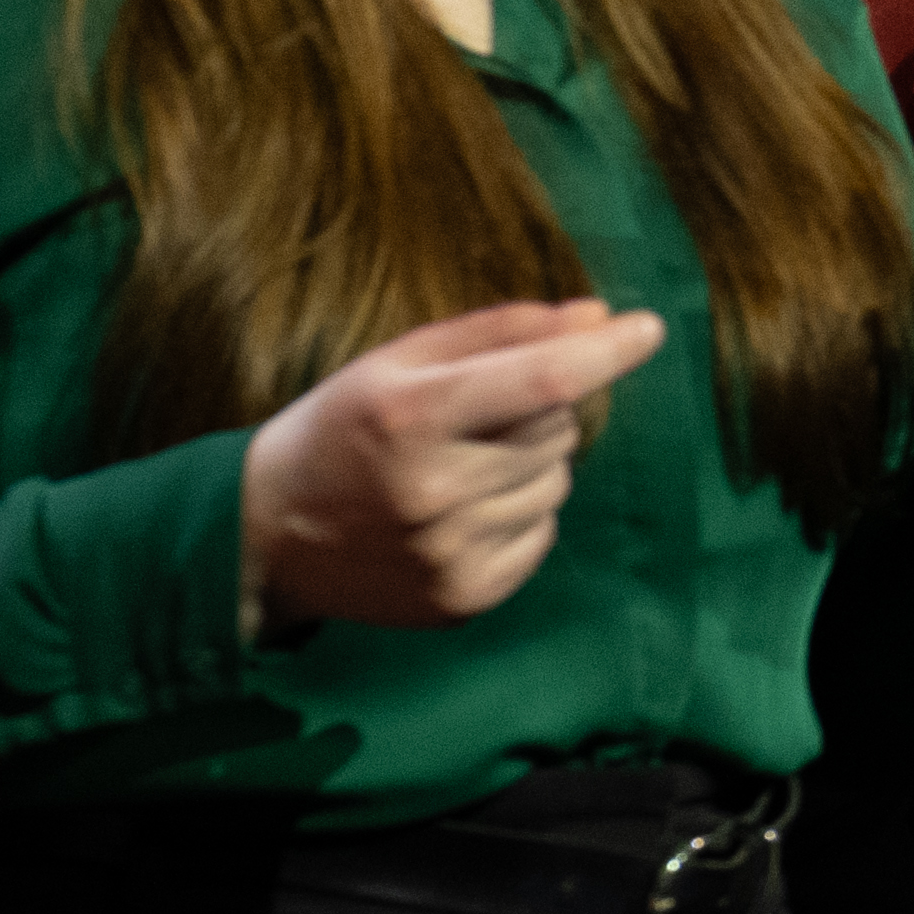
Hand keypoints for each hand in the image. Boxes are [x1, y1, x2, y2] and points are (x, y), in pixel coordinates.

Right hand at [235, 297, 667, 633]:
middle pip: (557, 429)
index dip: (605, 353)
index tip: (648, 328)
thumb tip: (598, 317)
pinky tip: (461, 512)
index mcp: (412, 416)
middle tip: (473, 421)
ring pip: (557, 482)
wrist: (265, 537)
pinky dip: (519, 515)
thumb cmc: (341, 430)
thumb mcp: (400, 363)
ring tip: (460, 468)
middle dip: (538, 413)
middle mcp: (433, 489)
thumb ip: (502, 333)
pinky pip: (543, 534)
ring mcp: (449, 551)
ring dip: (530, 465)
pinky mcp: (463, 596)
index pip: (543, 381)